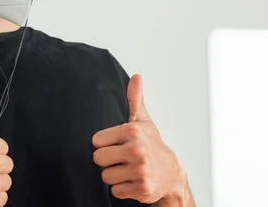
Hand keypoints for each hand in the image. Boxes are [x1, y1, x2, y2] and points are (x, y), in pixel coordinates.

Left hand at [92, 75, 192, 205]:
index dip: (104, 144)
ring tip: (127, 169)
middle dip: (107, 161)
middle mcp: (137, 150)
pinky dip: (122, 188)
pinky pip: (116, 191)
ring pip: (106, 177)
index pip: (96, 141)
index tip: (116, 144)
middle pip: (98, 159)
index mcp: (133, 131)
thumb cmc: (151, 144)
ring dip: (114, 176)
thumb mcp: (143, 121)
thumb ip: (135, 99)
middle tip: (120, 158)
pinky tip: (132, 181)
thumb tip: (136, 76)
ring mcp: (140, 170)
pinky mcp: (142, 188)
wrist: (171, 173)